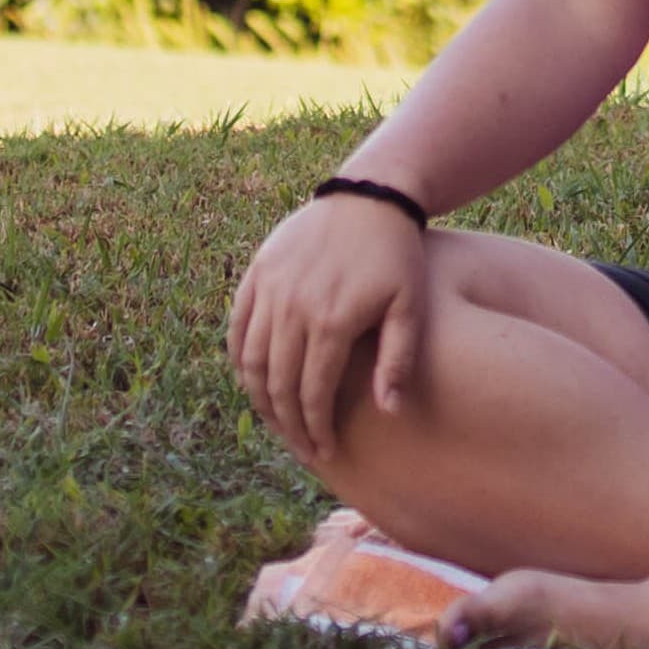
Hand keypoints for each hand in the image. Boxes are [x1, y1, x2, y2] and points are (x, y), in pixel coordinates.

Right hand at [225, 193, 430, 469]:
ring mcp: (270, 288)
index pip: (312, 395)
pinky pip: (238, 328)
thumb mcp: (410, 305)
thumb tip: (389, 412)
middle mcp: (292, 308)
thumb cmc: (396, 255)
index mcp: (331, 321)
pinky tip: (254, 382)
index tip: (324, 452)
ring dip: (260, 400)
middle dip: (287, 425)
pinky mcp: (258, 272)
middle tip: (302, 448)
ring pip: (251, 362)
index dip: (315, 430)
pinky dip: (241, 361)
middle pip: (278, 385)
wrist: (371, 196)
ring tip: (278, 422)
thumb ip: (399, 360)